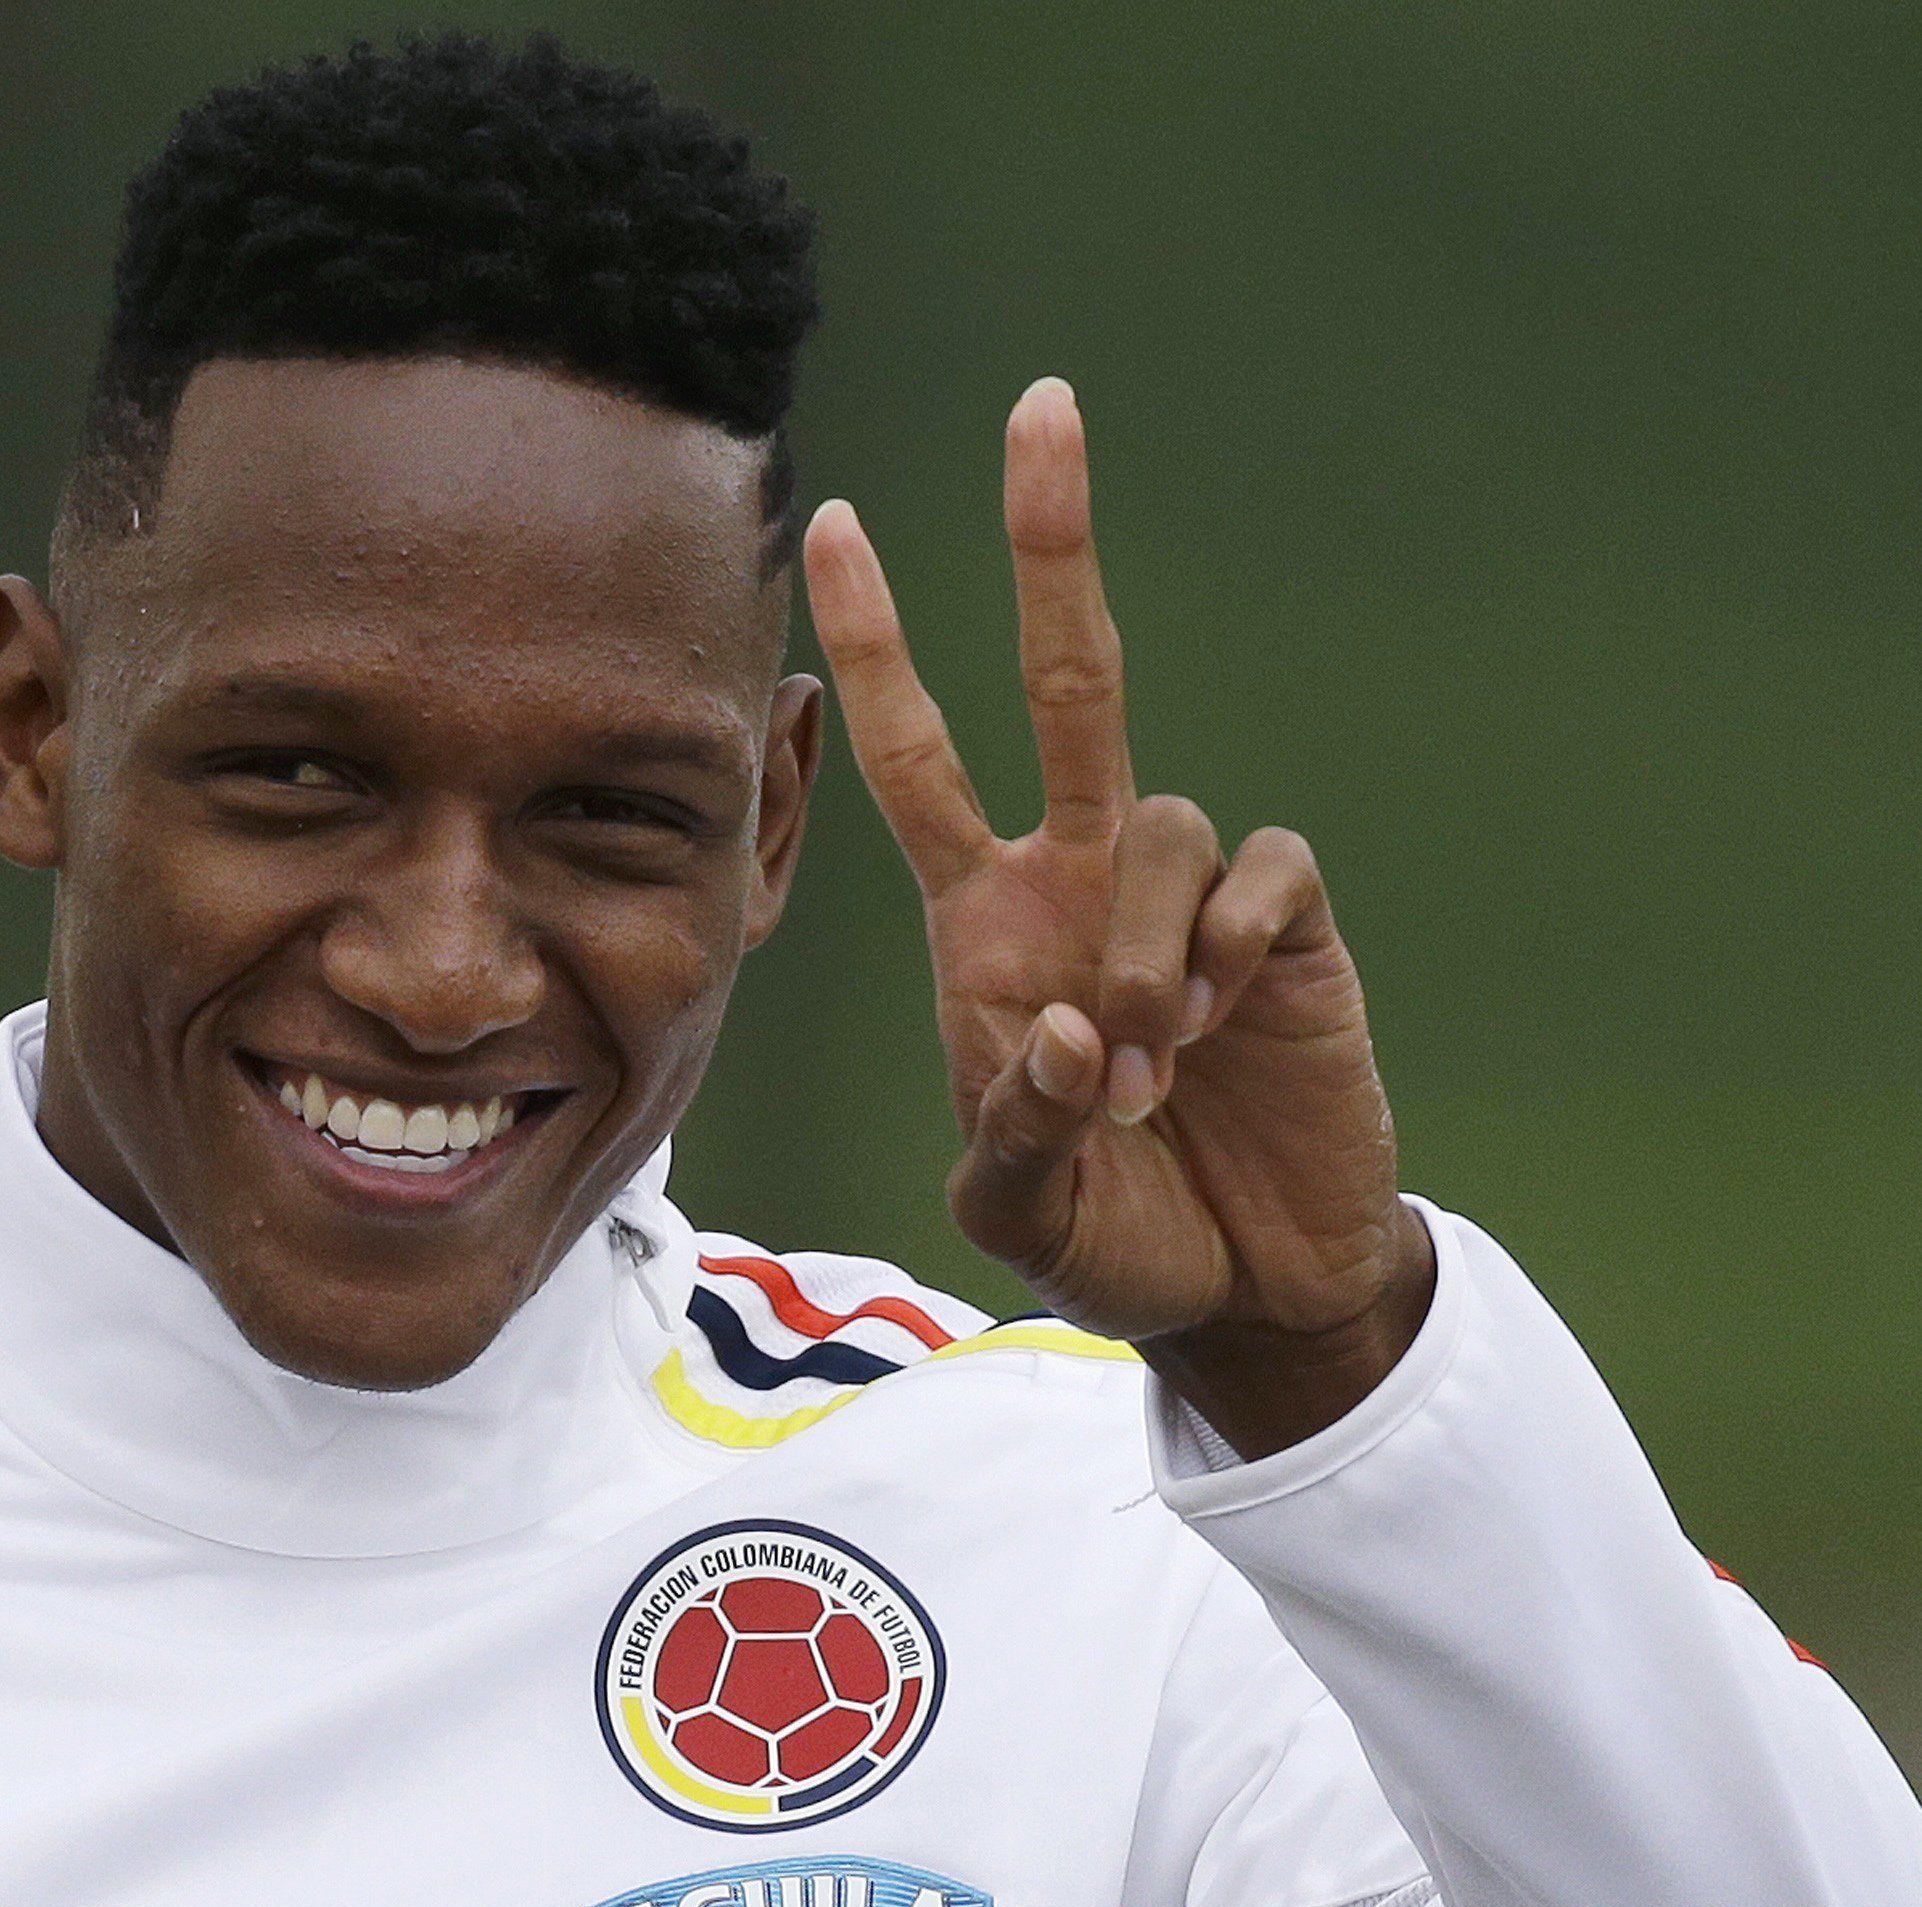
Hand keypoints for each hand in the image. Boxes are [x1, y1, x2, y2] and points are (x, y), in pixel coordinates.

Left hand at [802, 379, 1432, 1455]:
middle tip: (1039, 402)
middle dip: (1051, 544)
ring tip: (1137, 1068)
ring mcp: (1184, 896)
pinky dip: (1227, 939)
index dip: (875, 647)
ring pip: (1155, 819)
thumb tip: (1049, 1025)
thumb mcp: (1018, 1209)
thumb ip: (1007, 1132)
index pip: (913, 760)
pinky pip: (1255, 868)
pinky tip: (1219, 1019)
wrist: (1252, 1289)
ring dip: (1134, 949)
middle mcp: (1080, 877)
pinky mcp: (1287, 924)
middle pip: (1066, 678)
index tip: (835, 524)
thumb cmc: (1115, 1232)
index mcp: (984, 922)